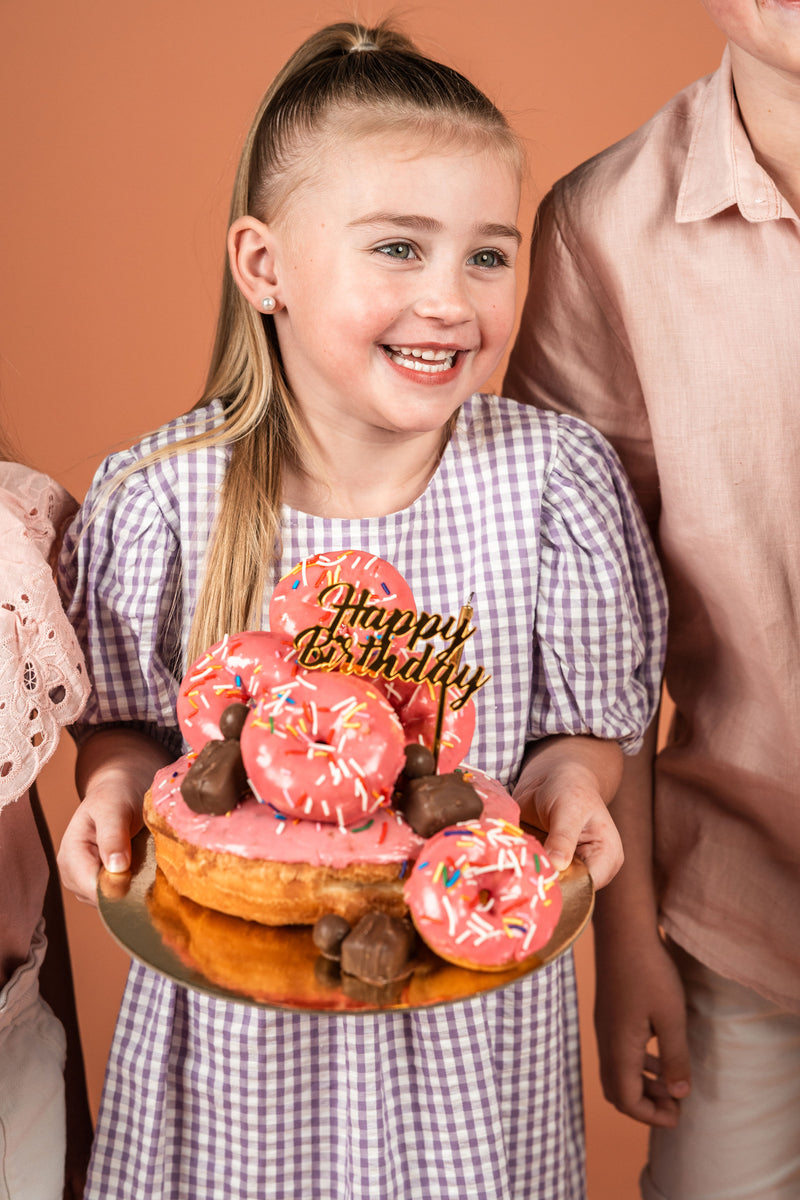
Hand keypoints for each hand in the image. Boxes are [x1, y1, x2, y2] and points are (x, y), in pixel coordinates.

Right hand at [57, 783, 142, 904]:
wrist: (119, 790)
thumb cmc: (115, 795)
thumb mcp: (114, 808)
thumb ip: (113, 835)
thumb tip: (117, 868)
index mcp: (71, 856)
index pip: (92, 887)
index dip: (119, 887)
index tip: (144, 876)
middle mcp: (74, 874)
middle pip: (102, 899)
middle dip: (127, 889)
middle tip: (151, 868)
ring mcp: (86, 883)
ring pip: (112, 901)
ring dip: (132, 889)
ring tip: (147, 865)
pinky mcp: (100, 884)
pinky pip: (118, 896)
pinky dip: (133, 887)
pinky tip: (143, 871)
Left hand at [513, 737, 623, 887]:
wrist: (553, 776)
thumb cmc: (569, 787)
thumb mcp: (568, 809)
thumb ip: (563, 837)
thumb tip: (557, 866)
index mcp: (607, 857)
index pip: (587, 885)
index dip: (563, 886)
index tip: (535, 879)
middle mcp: (590, 868)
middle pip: (568, 891)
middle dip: (544, 885)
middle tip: (517, 877)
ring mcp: (568, 870)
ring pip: (550, 886)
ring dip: (530, 879)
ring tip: (511, 871)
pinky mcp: (548, 866)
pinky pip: (536, 876)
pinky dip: (522, 871)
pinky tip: (509, 865)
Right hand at [594, 926, 690, 1125]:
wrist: (623, 931)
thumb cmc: (649, 971)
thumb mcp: (671, 1017)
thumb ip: (675, 1058)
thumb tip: (679, 1094)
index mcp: (620, 1048)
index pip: (627, 1101)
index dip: (653, 1116)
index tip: (679, 1114)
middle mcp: (606, 1042)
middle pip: (618, 1091)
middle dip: (646, 1105)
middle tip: (675, 1103)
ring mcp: (605, 1027)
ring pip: (618, 1072)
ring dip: (643, 1085)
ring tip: (672, 1083)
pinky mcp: (609, 1015)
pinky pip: (619, 1053)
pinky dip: (639, 1065)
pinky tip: (659, 1055)